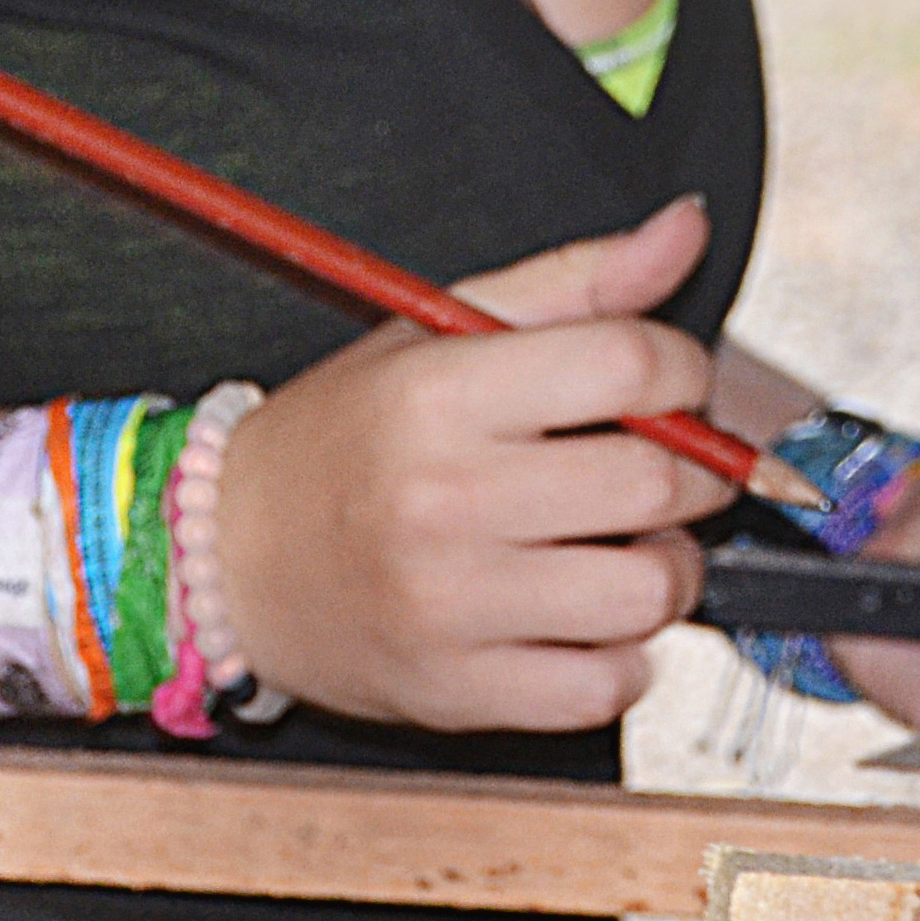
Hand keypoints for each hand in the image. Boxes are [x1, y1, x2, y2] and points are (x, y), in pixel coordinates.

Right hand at [214, 196, 730, 730]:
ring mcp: (450, 605)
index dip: (686, 372)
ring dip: (668, 569)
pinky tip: (586, 618)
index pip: (630, 364)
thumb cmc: (340, 440)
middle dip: (694, 475)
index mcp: (440, 393)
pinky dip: (624, 658)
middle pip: (656, 483)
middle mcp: (444, 498)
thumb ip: (576, 281)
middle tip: (664, 469)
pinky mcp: (456, 691)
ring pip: (648, 592)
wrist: (225, 559)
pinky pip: (605, 688)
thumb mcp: (436, 329)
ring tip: (627, 548)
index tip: (676, 387)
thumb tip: (683, 229)